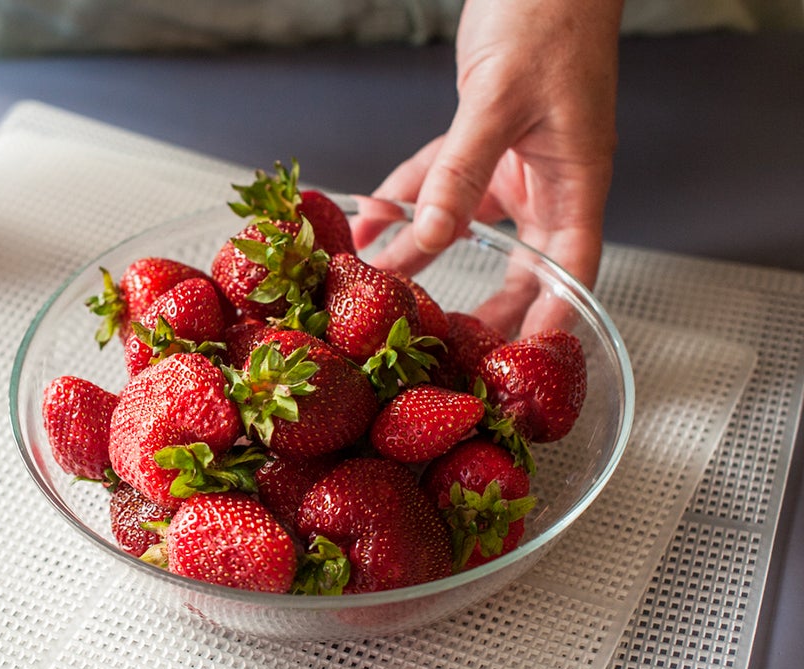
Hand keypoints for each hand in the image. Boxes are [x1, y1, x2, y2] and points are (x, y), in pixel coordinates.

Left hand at [354, 0, 622, 329]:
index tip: (523, 359)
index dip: (552, 316)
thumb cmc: (546, 18)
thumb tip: (431, 235)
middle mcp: (546, 178)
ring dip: (424, 253)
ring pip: (465, 223)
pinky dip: (404, 200)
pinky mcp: (481, 137)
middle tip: (451, 346)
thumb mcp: (500, 100)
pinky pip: (438, 180)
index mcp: (576, 177)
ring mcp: (513, 160)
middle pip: (520, 262)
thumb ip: (461, 170)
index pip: (572, 267)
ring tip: (384, 290)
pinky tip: (369, 222)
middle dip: (486, 304)